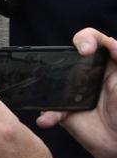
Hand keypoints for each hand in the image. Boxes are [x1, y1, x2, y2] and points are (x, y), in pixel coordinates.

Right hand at [37, 29, 116, 157]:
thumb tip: (112, 41)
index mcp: (107, 65)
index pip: (93, 41)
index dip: (86, 39)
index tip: (86, 50)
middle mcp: (88, 75)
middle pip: (69, 56)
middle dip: (65, 60)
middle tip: (73, 69)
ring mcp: (74, 93)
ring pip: (55, 81)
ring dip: (51, 88)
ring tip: (62, 99)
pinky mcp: (64, 111)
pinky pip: (49, 109)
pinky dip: (47, 114)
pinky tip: (47, 118)